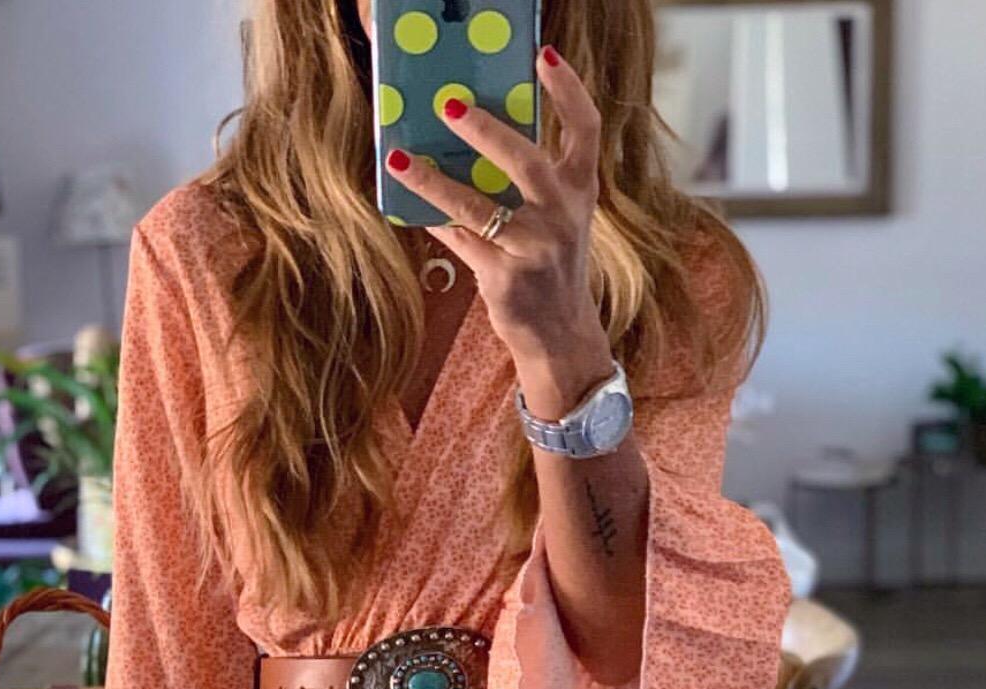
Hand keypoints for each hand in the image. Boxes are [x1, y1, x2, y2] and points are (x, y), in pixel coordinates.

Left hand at [384, 43, 613, 384]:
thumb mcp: (556, 221)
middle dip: (484, 131)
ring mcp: (535, 248)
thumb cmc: (550, 269)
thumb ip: (529, 184)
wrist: (560, 336)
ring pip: (477, 205)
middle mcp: (563, 216)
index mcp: (580, 191)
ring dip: (433, 181)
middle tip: (448, 105)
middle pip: (525, 160)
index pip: (585, 129)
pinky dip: (434, 222)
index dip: (568, 89)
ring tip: (400, 158)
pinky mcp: (506, 277)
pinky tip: (411, 207)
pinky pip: (460, 240)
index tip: (543, 56)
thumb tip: (469, 140)